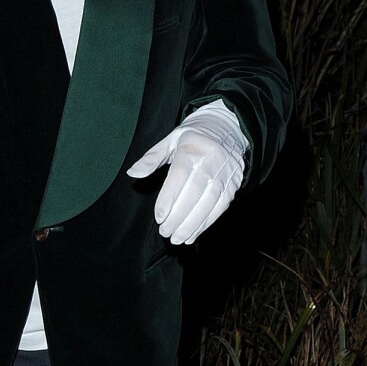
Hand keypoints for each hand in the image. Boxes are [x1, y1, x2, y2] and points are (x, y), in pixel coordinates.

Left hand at [126, 103, 247, 244]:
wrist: (227, 127)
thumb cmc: (192, 136)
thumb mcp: (169, 140)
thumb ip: (150, 159)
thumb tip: (132, 173)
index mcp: (192, 149)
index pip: (179, 177)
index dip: (169, 199)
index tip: (159, 217)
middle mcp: (211, 161)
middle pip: (194, 194)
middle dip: (178, 217)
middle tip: (165, 232)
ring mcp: (225, 173)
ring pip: (208, 203)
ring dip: (192, 224)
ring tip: (178, 238)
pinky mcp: (234, 184)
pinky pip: (220, 207)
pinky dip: (206, 223)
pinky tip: (193, 234)